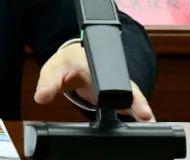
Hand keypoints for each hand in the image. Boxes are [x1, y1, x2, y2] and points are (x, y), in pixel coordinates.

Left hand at [34, 41, 154, 121]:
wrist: (75, 60)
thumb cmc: (67, 63)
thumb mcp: (53, 69)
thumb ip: (48, 82)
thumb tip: (41, 97)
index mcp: (95, 64)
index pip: (110, 76)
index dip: (122, 92)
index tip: (132, 106)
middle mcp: (112, 74)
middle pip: (129, 89)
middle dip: (138, 103)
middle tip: (146, 117)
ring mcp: (119, 86)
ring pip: (135, 99)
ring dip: (141, 111)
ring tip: (148, 125)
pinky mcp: (121, 98)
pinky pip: (132, 107)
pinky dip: (136, 116)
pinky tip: (142, 128)